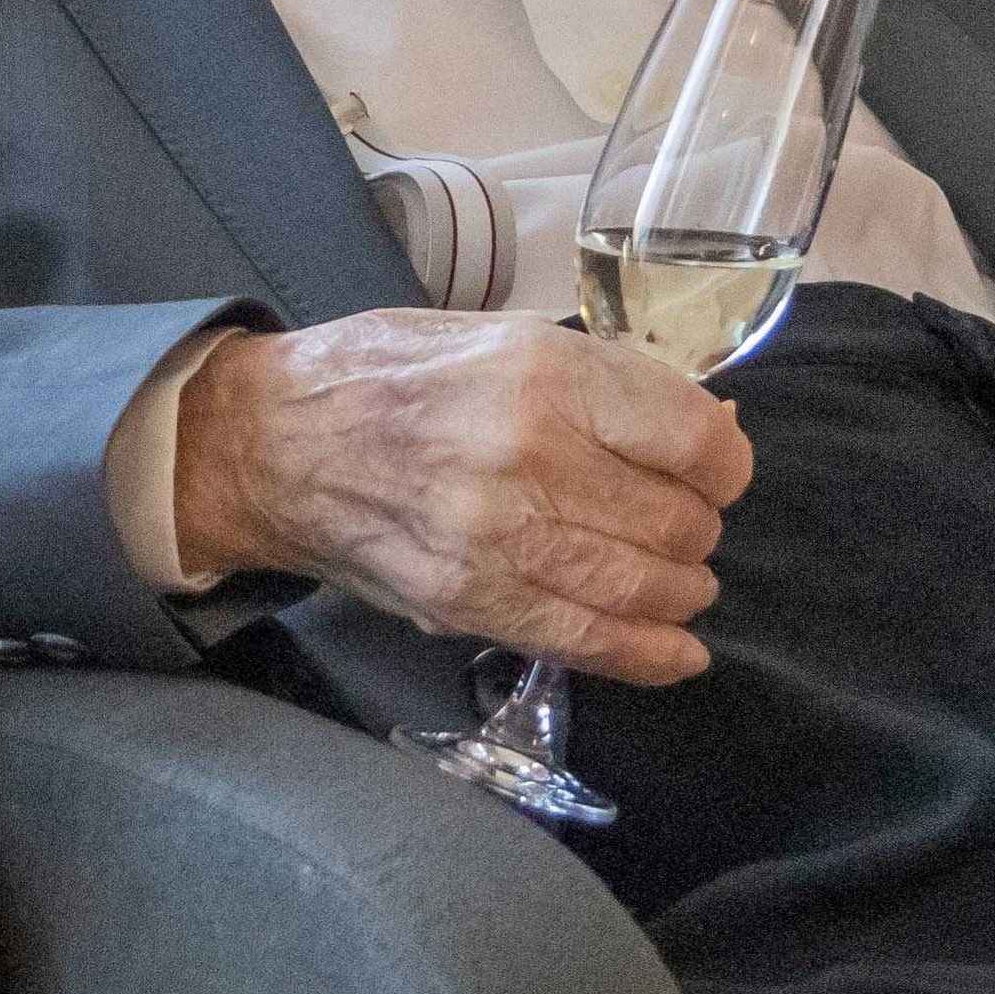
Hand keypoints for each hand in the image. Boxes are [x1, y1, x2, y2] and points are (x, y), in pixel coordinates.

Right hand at [170, 309, 753, 681]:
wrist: (270, 442)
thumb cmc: (384, 374)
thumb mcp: (495, 337)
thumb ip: (599, 381)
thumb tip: (707, 427)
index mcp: (540, 372)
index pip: (691, 439)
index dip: (724, 464)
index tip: (716, 470)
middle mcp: (527, 455)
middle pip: (675, 520)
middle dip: (696, 529)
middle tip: (681, 523)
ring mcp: (496, 538)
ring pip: (644, 587)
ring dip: (680, 591)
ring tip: (677, 581)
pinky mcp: (468, 602)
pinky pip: (588, 643)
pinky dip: (649, 656)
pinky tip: (677, 651)